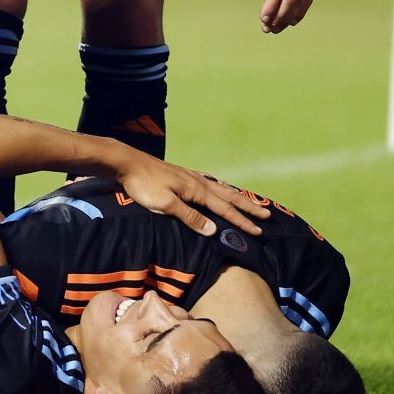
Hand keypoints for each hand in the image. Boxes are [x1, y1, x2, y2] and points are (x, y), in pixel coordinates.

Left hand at [111, 146, 268, 237]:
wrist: (127, 162)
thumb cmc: (144, 185)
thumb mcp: (165, 205)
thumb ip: (190, 217)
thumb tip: (214, 231)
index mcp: (196, 190)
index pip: (225, 209)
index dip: (242, 221)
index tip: (258, 231)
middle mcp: (198, 182)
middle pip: (228, 197)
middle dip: (247, 208)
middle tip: (266, 215)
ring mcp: (190, 177)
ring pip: (220, 188)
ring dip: (236, 197)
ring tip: (249, 202)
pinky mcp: (180, 175)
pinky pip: (208, 183)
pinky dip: (219, 188)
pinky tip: (218, 188)